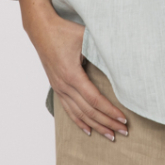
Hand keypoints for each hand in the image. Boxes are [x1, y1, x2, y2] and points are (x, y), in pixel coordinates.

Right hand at [16, 0, 128, 140]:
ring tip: (110, 135)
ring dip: (96, 125)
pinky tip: (88, 130)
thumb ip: (100, 47)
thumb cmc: (64, 31)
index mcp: (72, 75)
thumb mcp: (85, 37)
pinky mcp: (57, 86)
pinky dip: (79, 121)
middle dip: (107, 123)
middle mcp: (64, 85)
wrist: (42, 30)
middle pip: (89, 111)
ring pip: (79, 114)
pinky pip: (68, 109)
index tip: (123, 119)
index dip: (110, 111)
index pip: (95, 100)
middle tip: (123, 131)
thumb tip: (120, 54)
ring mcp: (59, 88)